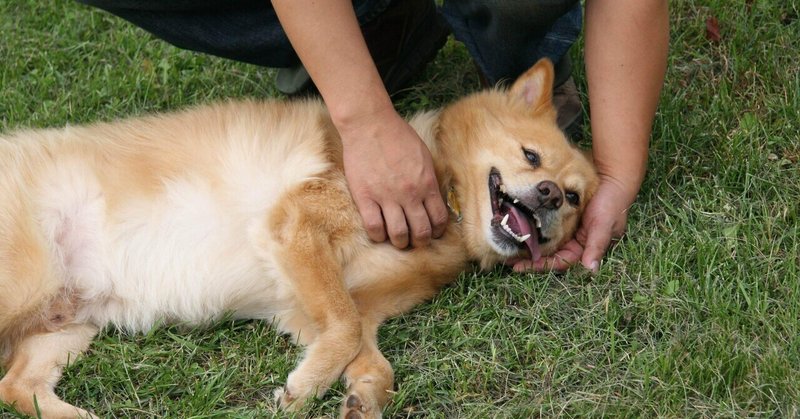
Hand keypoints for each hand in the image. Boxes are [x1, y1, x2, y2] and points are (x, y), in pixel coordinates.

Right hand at [339, 107, 448, 248]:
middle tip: (416, 240)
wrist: (369, 124)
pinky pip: (374, 227)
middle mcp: (409, 194)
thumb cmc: (397, 136)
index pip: (438, 218)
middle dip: (420, 241)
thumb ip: (429, 179)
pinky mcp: (365, 197)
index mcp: (426, 183)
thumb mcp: (424, 155)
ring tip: (398, 239)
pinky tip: (380, 232)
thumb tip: (433, 199)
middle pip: (421, 232)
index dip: (437, 230)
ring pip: (399, 234)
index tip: (433, 232)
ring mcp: (386, 197)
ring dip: (401, 241)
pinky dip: (379, 235)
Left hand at [510, 177, 632, 272]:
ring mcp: (567, 228)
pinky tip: (519, 228)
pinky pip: (545, 225)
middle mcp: (574, 241)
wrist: (614, 177)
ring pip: (545, 242)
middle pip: (549, 255)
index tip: (519, 267)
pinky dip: (533, 229)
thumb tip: (591, 269)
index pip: (559, 262)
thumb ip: (596, 245)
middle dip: (529, 258)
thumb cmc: (612, 203)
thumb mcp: (604, 224)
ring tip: (508, 247)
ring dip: (529, 245)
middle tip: (507, 260)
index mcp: (585, 248)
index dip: (539, 265)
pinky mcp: (562, 215)